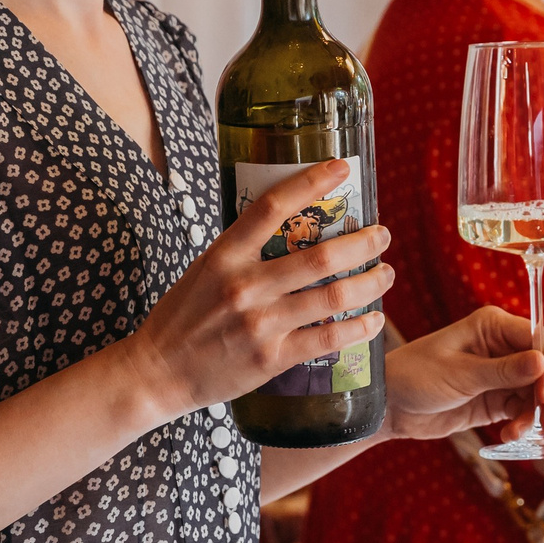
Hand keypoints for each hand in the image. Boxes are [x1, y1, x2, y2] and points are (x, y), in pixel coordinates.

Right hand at [121, 161, 394, 419]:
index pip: (271, 207)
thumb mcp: (205, 270)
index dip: (310, 182)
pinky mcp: (271, 358)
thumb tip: (288, 227)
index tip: (341, 168)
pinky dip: (359, 328)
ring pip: (332, 296)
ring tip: (386, 274)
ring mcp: (260, 323)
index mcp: (224, 256)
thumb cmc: (183, 318)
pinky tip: (375, 320)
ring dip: (370, 282)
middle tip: (382, 235)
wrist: (157, 374)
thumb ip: (244, 251)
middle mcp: (244, 286)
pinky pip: (328, 338)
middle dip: (362, 242)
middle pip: (319, 255)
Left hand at [382, 306, 543, 442]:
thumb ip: (503, 371)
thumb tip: (542, 363)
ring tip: (522, 432)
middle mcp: (503, 347)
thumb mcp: (459, 374)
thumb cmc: (415, 376)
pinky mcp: (496, 400)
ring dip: (537, 415)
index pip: (539, 339)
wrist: (390, 405)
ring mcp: (502, 375)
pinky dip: (523, 424)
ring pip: (538, 393)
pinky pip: (522, 411)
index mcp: (493, 326)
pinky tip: (510, 435)